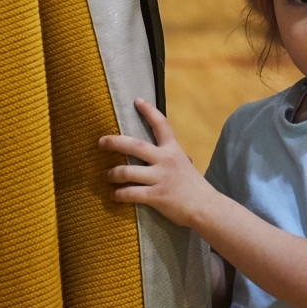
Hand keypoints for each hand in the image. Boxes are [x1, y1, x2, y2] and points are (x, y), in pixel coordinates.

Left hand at [100, 99, 207, 226]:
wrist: (205, 206)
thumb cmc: (195, 186)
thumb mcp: (186, 165)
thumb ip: (176, 159)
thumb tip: (178, 157)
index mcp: (173, 150)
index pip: (161, 125)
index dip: (149, 111)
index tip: (137, 101)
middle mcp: (165, 160)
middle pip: (135, 145)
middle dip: (115, 142)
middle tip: (101, 142)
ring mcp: (159, 178)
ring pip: (127, 172)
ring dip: (112, 173)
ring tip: (107, 175)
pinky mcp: (156, 196)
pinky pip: (130, 193)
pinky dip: (119, 194)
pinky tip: (114, 195)